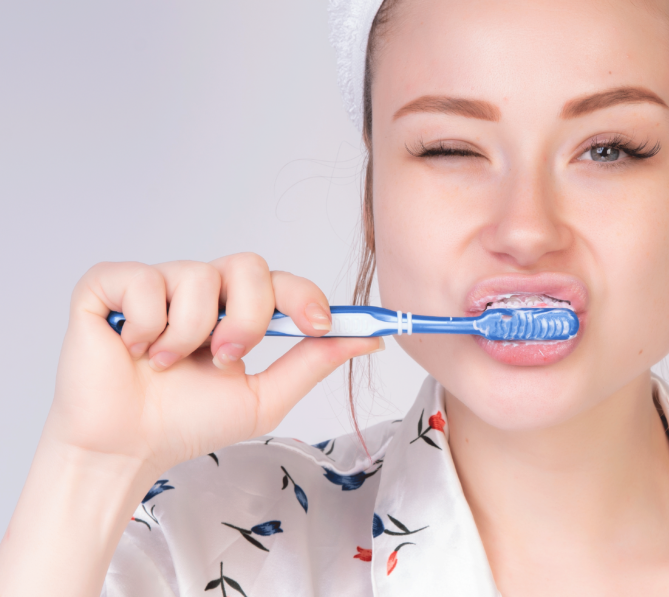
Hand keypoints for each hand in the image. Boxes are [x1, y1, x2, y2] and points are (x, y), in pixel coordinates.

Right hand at [46, 252, 382, 476]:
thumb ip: (313, 362)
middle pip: (248, 265)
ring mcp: (156, 283)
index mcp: (237, 311)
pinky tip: (134, 349)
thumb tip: (370, 339)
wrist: (126, 449)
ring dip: (190, 333)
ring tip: (168, 364)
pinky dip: (145, 325)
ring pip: (198, 277)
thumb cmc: (189, 423)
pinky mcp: (109, 285)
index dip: (304, 295)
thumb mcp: (265, 396)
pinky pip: (144, 281)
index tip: (320, 325)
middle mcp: (201, 289)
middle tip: (228, 359)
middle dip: (249, 316)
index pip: (280, 281)